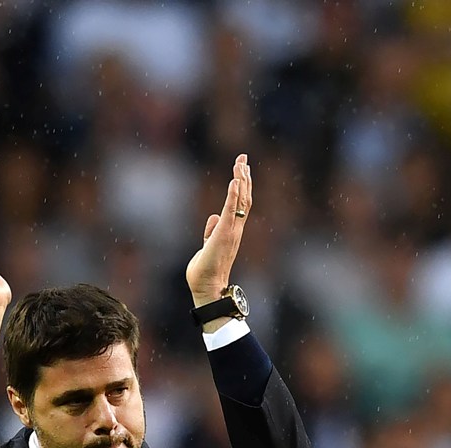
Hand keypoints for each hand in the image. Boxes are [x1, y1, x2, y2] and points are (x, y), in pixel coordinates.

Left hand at [186, 153, 251, 307]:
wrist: (207, 287)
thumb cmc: (206, 270)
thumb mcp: (208, 245)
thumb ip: (211, 231)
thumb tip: (213, 216)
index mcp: (232, 230)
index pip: (240, 203)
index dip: (241, 185)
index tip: (241, 167)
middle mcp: (236, 229)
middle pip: (244, 198)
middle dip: (244, 177)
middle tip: (243, 158)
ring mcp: (232, 231)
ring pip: (241, 201)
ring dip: (241, 181)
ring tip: (241, 164)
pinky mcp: (224, 234)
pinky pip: (232, 211)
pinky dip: (234, 195)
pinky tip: (234, 180)